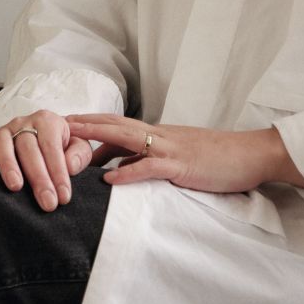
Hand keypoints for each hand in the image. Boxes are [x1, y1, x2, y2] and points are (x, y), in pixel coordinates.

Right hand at [0, 106, 103, 210]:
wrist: (45, 136)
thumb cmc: (62, 146)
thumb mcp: (78, 147)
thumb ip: (80, 154)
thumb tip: (70, 166)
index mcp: (48, 122)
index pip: (52, 148)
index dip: (58, 173)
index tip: (63, 197)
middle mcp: (25, 123)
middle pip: (29, 149)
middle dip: (39, 178)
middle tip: (47, 202)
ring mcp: (5, 130)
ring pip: (4, 144)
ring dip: (9, 166)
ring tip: (16, 187)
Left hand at [62, 115, 295, 195]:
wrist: (253, 154)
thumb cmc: (218, 159)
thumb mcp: (178, 158)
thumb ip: (149, 161)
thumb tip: (118, 170)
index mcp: (157, 135)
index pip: (115, 127)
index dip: (88, 125)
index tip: (60, 127)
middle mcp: (159, 136)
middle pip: (113, 124)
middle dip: (81, 124)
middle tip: (50, 124)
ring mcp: (170, 148)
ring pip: (126, 138)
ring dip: (95, 138)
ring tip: (68, 141)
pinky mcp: (183, 165)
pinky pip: (152, 167)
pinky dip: (129, 171)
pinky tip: (109, 179)